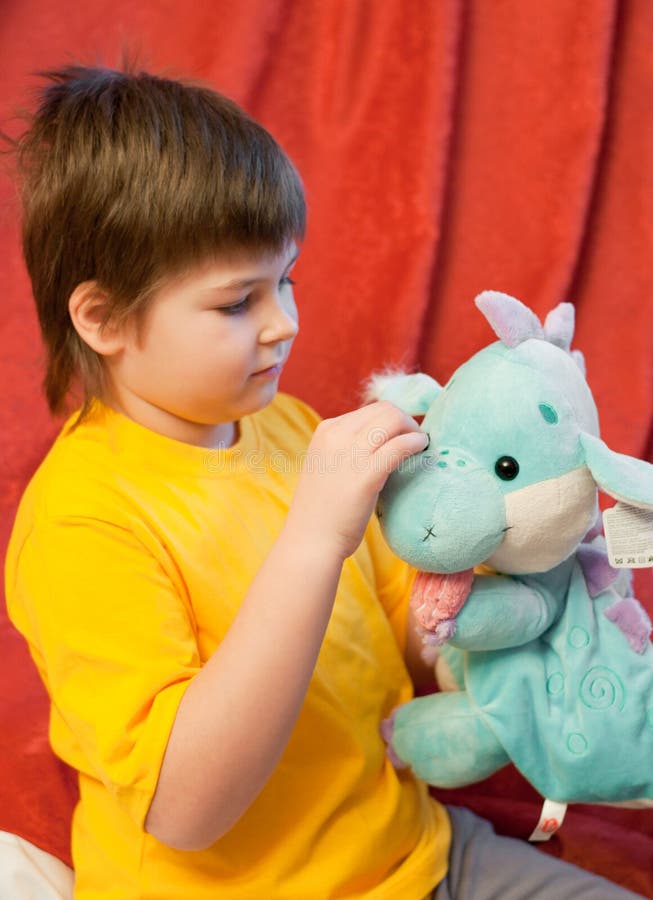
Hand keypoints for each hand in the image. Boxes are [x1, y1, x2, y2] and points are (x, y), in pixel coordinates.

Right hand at [286, 401, 427, 559]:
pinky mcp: (366, 474)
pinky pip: (400, 445)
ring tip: (421, 446)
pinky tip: (422, 450)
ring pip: (394, 420)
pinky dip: (415, 443)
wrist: (311, 539)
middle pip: (385, 410)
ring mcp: (350, 453)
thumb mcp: (329, 465)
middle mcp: (337, 435)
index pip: (370, 411)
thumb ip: (349, 449)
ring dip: (414, 430)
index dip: (393, 421)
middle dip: (407, 421)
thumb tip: (385, 440)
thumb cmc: (323, 509)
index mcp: (327, 430)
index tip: (403, 436)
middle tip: (416, 440)